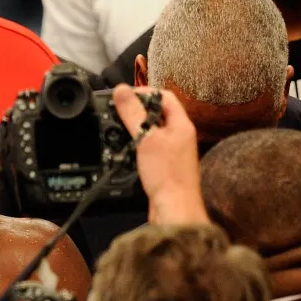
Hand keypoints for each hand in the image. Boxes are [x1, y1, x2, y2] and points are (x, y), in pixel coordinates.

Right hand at [112, 84, 208, 224]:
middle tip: (118, 112)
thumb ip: (133, 113)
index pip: (164, 96)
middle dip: (138, 111)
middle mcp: (180, 137)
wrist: (174, 210)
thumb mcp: (146, 139)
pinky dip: (137, 146)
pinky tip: (127, 151)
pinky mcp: (164, 167)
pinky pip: (150, 149)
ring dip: (137, 129)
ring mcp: (173, 153)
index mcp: (181, 125)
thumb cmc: (168, 177)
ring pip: (153, 132)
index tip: (125, 96)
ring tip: (120, 129)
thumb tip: (121, 90)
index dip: (144, 92)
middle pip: (158, 114)